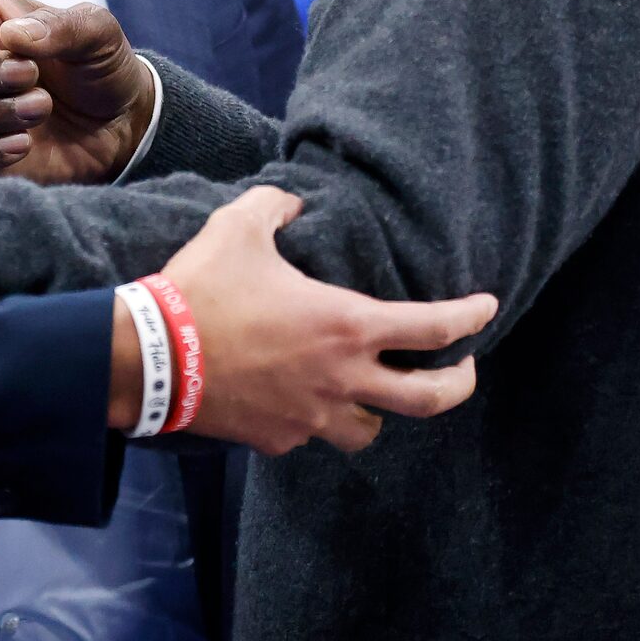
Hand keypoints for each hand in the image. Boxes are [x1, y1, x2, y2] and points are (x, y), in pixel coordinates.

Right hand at [149, 186, 496, 454]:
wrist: (153, 359)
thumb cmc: (203, 289)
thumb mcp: (239, 227)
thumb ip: (276, 206)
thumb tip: (293, 201)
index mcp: (346, 325)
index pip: (433, 327)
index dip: (469, 317)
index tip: (486, 309)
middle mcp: (342, 379)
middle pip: (428, 400)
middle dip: (458, 386)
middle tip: (464, 371)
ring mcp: (312, 417)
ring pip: (371, 430)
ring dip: (380, 411)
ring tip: (374, 393)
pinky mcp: (279, 439)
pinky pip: (312, 434)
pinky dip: (316, 418)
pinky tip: (299, 400)